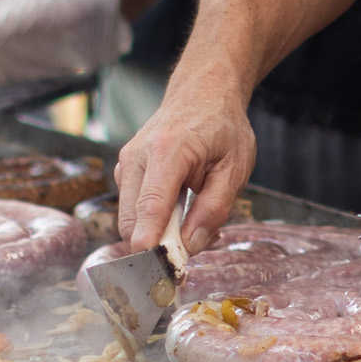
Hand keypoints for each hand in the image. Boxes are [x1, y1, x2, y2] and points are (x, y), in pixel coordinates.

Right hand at [112, 70, 256, 249]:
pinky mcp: (126, 171)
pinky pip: (133, 209)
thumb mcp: (234, 168)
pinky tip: (181, 215)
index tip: (157, 269)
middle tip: (190, 257)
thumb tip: (191, 245)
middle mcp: (138, 156)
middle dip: (156, 247)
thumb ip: (214, 208)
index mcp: (168, 150)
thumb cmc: (222, 126)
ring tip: (194, 227)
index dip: (151, 242)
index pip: (151, 206)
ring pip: (130, 220)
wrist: (203, 92)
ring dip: (157, 236)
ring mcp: (127, 163)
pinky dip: (153, 222)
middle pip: (132, 221)